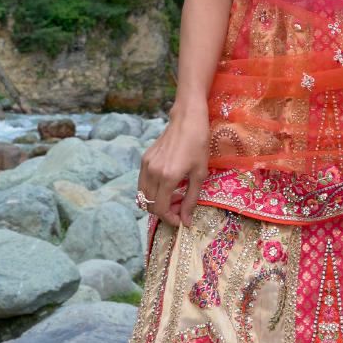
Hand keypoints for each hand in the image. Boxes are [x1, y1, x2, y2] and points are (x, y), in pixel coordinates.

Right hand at [139, 101, 210, 231]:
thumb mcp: (199, 174)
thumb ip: (191, 199)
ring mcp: (146, 165)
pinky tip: (167, 185)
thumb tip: (186, 221)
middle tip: (179, 208)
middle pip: (150, 205)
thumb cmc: (198, 145)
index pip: (160, 209)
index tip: (180, 220)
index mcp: (167, 177)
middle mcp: (153, 172)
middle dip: (164, 211)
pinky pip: (143, 183)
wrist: (187, 120)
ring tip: (173, 196)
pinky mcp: (144, 159)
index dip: (170, 219)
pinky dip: (152, 190)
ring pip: (143, 195)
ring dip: (156, 202)